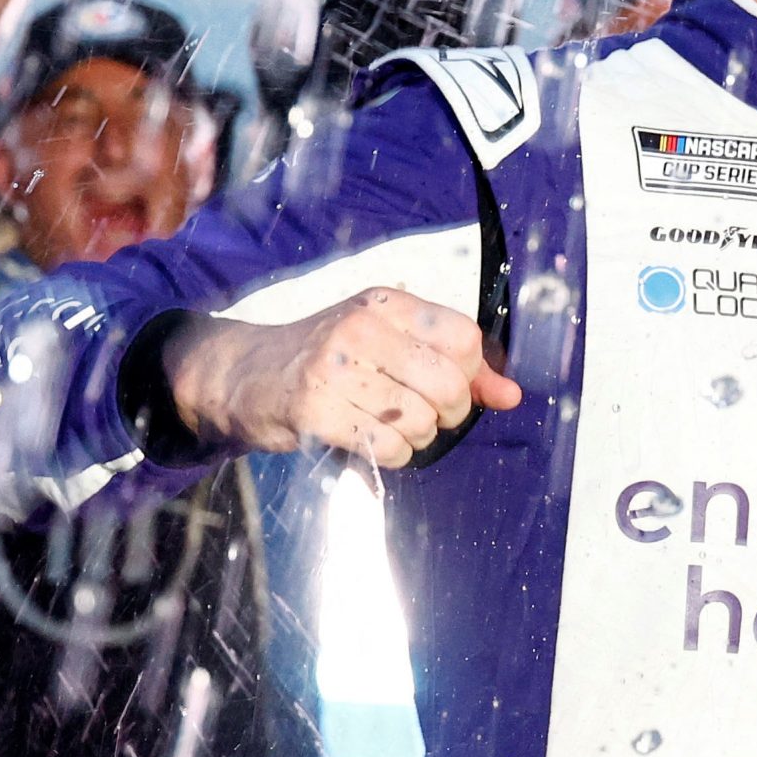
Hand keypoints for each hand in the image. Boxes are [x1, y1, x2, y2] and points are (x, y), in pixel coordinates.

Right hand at [163, 288, 521, 467]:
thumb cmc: (329, 359)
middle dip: (448, 414)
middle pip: (448, 384)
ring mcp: (334, 367)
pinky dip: (389, 454)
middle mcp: (361, 326)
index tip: (452, 388)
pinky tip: (369, 440)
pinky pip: (386, 446)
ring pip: (419, 420)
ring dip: (415, 438)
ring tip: (390, 427)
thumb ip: (456, 366)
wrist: (245, 374)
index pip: (464, 339)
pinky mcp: (315, 409)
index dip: (471, 376)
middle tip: (425, 417)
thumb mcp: (390, 344)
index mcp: (385, 302)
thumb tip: (512, 395)